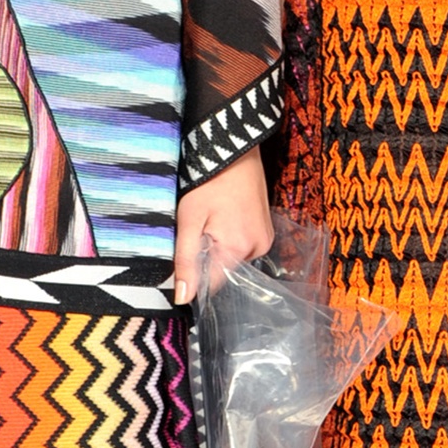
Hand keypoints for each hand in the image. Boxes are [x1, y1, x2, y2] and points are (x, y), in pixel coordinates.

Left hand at [173, 147, 272, 303]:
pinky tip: (221, 219)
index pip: (212, 284)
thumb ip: (185, 260)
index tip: (181, 259)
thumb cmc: (208, 181)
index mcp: (239, 249)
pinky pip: (242, 247)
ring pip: (231, 259)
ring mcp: (264, 239)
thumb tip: (183, 298)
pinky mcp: (265, 230)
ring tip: (209, 221)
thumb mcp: (189, 220)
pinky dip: (228, 239)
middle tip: (195, 229)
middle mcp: (257, 249)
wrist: (233, 149)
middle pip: (223, 271)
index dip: (193, 277)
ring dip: (216, 248)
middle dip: (205, 258)